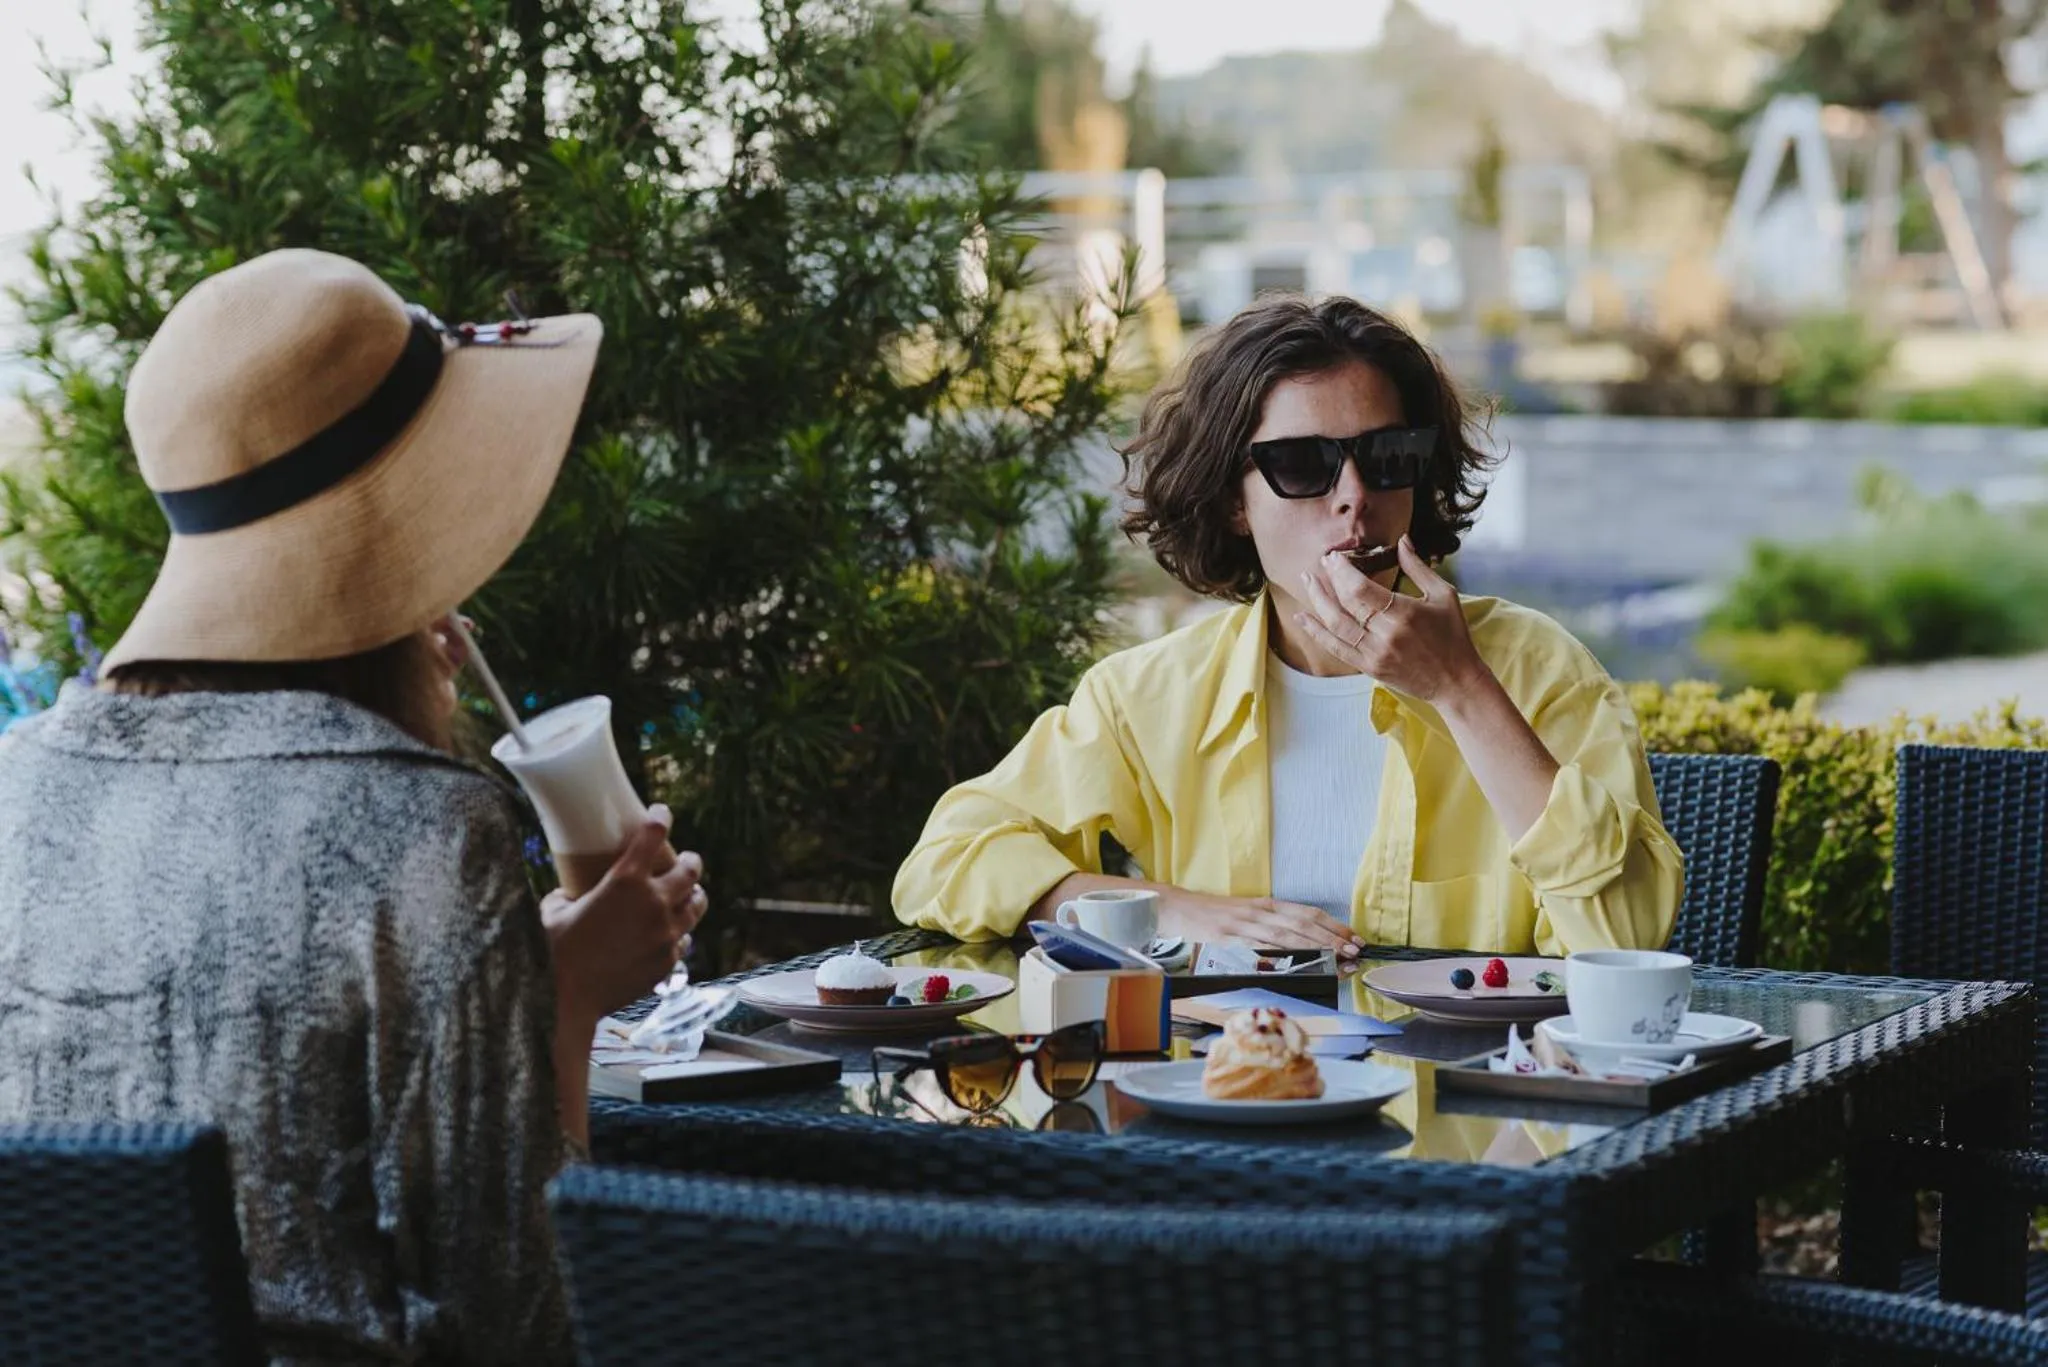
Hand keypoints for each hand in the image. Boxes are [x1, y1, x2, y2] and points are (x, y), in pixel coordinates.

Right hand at [546, 806, 707, 1023]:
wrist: (570, 999)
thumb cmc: (555, 953)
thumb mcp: (554, 912)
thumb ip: (565, 896)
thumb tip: (567, 894)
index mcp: (624, 881)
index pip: (652, 835)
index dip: (660, 818)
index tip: (661, 812)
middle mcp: (653, 902)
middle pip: (690, 870)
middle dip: (691, 861)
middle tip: (687, 860)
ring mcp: (665, 933)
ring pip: (696, 905)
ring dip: (694, 896)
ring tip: (690, 894)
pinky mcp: (668, 960)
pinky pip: (684, 940)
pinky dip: (680, 933)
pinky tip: (673, 934)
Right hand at [1154, 888, 1362, 957]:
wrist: (1176, 908)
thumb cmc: (1211, 914)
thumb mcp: (1245, 914)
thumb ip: (1270, 927)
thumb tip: (1303, 944)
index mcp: (1265, 905)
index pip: (1307, 913)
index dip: (1333, 925)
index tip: (1353, 938)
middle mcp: (1259, 912)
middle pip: (1303, 924)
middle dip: (1332, 937)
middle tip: (1354, 950)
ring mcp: (1244, 926)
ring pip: (1287, 936)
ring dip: (1315, 947)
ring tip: (1338, 957)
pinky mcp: (1228, 939)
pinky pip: (1259, 948)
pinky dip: (1280, 956)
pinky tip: (1296, 964)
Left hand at [1296, 535, 1485, 704]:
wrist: (1455, 681)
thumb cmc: (1452, 635)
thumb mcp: (1443, 594)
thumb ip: (1417, 567)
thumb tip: (1402, 539)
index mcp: (1404, 612)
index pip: (1360, 588)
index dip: (1342, 571)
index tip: (1333, 558)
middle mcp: (1385, 634)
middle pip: (1344, 604)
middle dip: (1327, 581)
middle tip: (1318, 565)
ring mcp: (1374, 653)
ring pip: (1335, 625)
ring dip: (1317, 601)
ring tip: (1307, 582)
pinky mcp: (1369, 668)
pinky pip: (1335, 648)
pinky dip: (1316, 632)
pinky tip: (1302, 618)